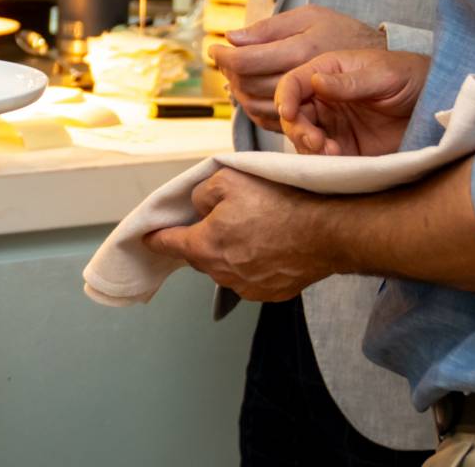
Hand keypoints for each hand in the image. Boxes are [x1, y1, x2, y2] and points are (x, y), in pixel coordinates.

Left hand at [143, 169, 333, 301]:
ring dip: (227, 253)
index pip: (168, 243)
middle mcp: (222, 272)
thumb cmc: (278, 203)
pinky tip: (266, 247)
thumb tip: (198, 208)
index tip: (148, 237)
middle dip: (200, 239)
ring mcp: (247, 287)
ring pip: (223, 268)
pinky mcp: (270, 293)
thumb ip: (201, 193)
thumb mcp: (228, 179)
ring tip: (250, 231)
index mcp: (205, 245)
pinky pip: (248, 279)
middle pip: (197, 255)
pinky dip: (250, 265)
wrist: (326, 232)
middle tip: (217, 220)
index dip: (156, 237)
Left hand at [209, 6, 383, 132]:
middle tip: (222, 62)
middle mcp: (304, 84)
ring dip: (240, 94)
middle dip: (230, 74)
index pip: (247, 62)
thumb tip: (233, 37)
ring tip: (233, 77)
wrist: (397, 72)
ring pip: (258, 108)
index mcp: (303, 52)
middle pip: (248, 86)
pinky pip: (275, 123)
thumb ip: (272, 29)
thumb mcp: (313, 17)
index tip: (213, 50)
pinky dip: (257, 110)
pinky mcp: (320, 128)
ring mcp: (313, 110)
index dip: (224, 57)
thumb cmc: (350, 34)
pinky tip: (253, 94)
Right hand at [277, 49, 429, 156]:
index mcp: (327, 72)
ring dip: (308, 146)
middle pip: (293, 113)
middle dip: (297, 128)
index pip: (293, 82)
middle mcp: (324, 98)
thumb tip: (315, 82)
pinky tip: (338, 157)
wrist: (438, 106)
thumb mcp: (383, 74)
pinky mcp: (344, 146)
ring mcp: (332, 123)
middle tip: (315, 141)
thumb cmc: (411, 78)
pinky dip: (322, 160)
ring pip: (302, 135)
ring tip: (331, 151)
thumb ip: (349, 81)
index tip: (288, 112)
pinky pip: (321, 155)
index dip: (285, 96)